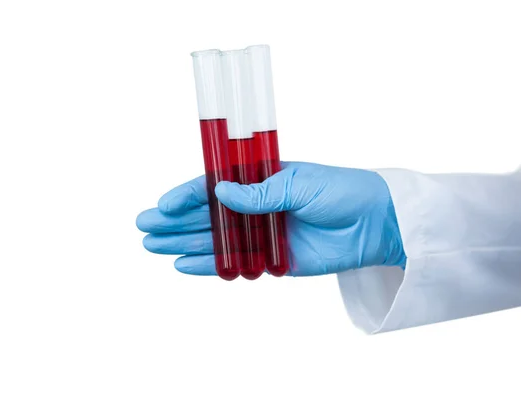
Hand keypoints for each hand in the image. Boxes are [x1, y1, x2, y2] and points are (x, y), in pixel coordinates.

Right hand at [136, 162, 405, 275]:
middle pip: (207, 214)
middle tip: (144, 229)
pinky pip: (237, 263)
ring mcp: (262, 234)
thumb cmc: (341, 191)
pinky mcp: (274, 260)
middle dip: (174, 221)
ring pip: (215, 240)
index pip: (214, 185)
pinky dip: (211, 266)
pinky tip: (185, 264)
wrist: (376, 223)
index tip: (161, 205)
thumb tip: (220, 191)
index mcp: (261, 178)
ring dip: (184, 243)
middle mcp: (257, 206)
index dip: (186, 195)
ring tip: (153, 247)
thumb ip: (260, 193)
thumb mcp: (299, 183)